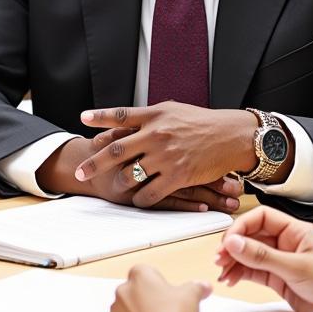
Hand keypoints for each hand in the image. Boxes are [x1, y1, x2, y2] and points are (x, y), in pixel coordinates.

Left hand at [75, 102, 278, 207]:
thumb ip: (151, 116)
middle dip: (94, 162)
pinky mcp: (178, 175)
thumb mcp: (175, 111)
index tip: (83, 118)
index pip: (121, 115)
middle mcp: (156, 134)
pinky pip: (150, 193)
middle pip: (116, 149)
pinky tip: (137, 200)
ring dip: (118, 183)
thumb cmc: (204, 123)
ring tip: (114, 187)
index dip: (100, 117)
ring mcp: (166, 156)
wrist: (232, 136)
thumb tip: (127, 120)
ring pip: (130, 174)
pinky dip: (140, 199)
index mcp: (155, 115)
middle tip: (80, 172)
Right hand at [214, 205, 312, 311]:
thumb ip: (263, 256)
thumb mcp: (295, 267)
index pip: (262, 217)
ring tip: (223, 272)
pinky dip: (240, 274)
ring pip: (250, 254)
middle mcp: (287, 242)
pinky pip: (254, 271)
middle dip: (234, 246)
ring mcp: (281, 260)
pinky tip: (231, 279)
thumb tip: (234, 242)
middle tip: (220, 258)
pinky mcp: (279, 278)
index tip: (228, 241)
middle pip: (252, 236)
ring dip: (234, 261)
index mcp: (295, 230)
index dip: (242, 226)